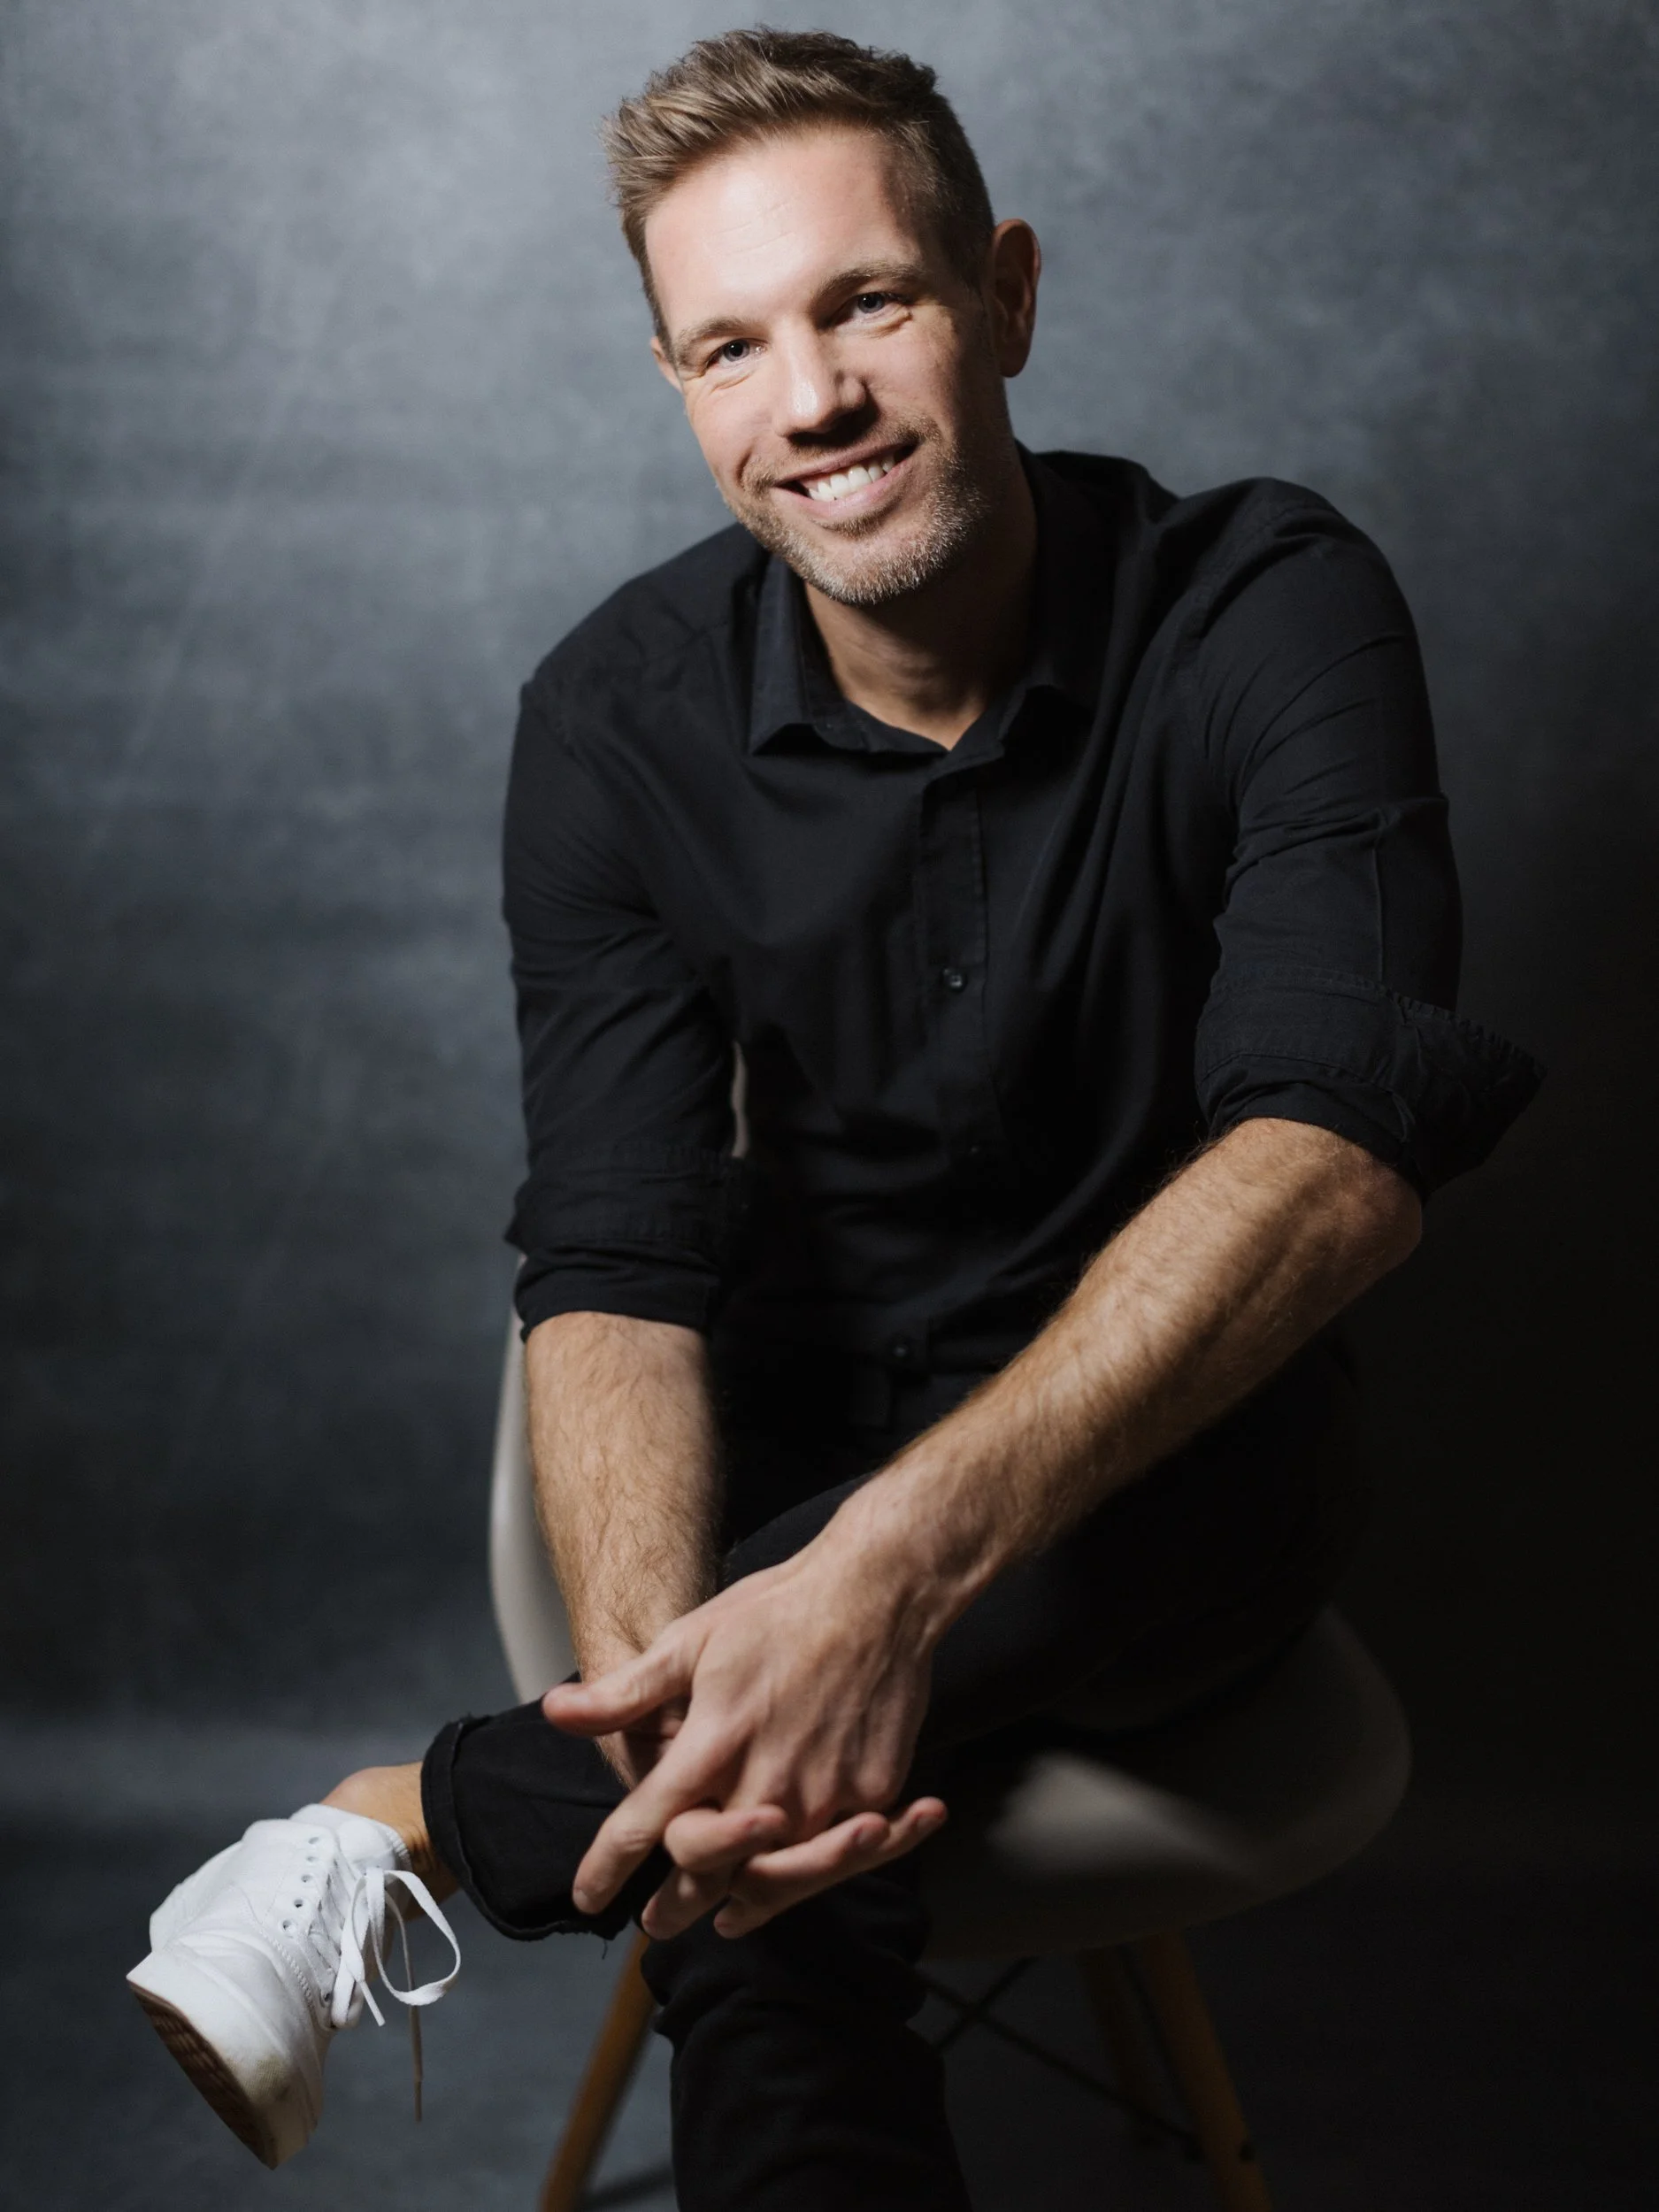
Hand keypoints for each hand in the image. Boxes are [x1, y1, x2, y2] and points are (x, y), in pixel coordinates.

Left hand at [542, 1533, 949, 1936]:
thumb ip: (625, 1692)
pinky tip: (788, 1882)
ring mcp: (824, 1795)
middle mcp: (765, 1782)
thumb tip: (555, 1711)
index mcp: (713, 1743)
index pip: (644, 1826)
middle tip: (656, 1924)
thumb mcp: (692, 1640)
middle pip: (707, 1873)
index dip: (607, 1867)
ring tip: (721, 1920)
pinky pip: (834, 1852)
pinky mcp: (872, 1792)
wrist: (878, 1591)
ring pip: (773, 1876)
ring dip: (742, 1901)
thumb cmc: (777, 1611)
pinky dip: (806, 1873)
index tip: (587, 1897)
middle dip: (676, 1907)